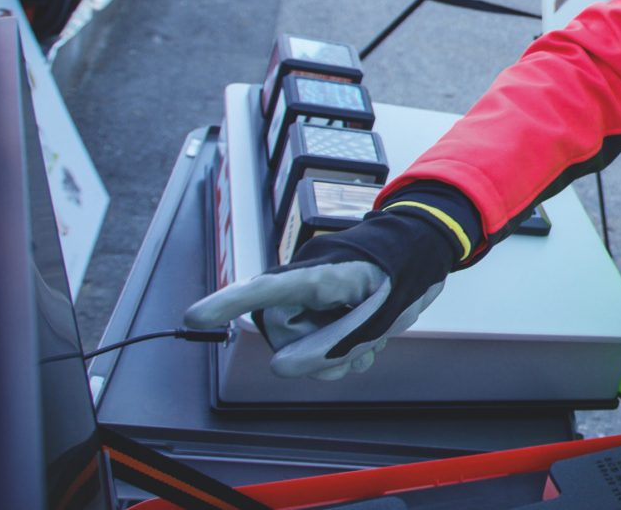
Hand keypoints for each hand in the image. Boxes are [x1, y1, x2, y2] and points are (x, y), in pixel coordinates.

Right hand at [184, 208, 455, 379]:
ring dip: (334, 354)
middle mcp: (303, 285)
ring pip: (300, 348)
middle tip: (363, 338)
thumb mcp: (380, 314)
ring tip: (369, 335)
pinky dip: (341, 353)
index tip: (195, 317)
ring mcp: (309, 298)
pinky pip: (315, 346)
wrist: (425, 252)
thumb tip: (279, 369)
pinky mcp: (319, 311)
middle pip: (283, 336)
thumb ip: (334, 343)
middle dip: (318, 350)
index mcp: (319, 274)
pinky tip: (366, 342)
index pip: (267, 290)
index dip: (229, 303)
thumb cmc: (405, 272)